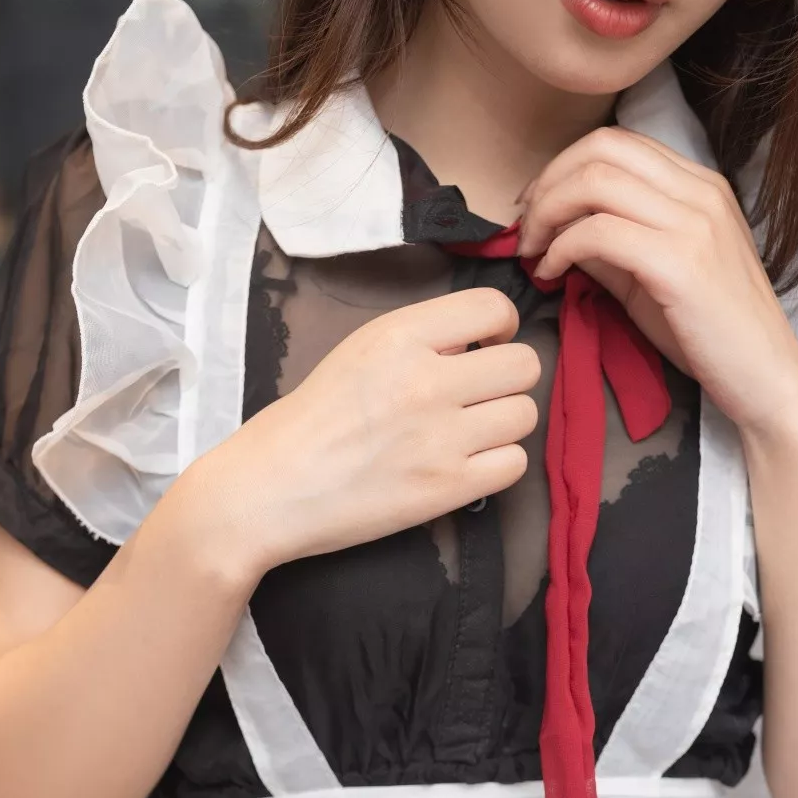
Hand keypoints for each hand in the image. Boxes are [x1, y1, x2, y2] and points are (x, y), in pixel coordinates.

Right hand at [186, 288, 540, 584]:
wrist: (272, 489)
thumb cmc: (310, 421)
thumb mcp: (360, 351)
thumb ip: (421, 341)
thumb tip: (477, 343)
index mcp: (401, 336)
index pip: (495, 308)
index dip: (500, 329)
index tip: (483, 347)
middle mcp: (427, 381)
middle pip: (524, 364)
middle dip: (508, 377)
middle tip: (480, 395)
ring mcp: (442, 438)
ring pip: (525, 414)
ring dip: (504, 422)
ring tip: (470, 432)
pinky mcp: (448, 488)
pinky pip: (515, 464)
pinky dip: (498, 464)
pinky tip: (467, 463)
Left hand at [517, 127, 797, 442]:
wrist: (767, 380)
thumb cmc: (712, 337)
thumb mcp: (655, 278)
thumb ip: (613, 246)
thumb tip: (561, 228)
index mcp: (699, 186)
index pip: (617, 143)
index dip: (562, 168)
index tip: (536, 208)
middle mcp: (699, 192)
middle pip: (601, 148)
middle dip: (547, 182)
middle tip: (524, 227)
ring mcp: (693, 223)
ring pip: (595, 180)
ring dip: (547, 212)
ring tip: (532, 251)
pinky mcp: (680, 263)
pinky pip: (599, 232)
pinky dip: (561, 247)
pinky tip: (551, 273)